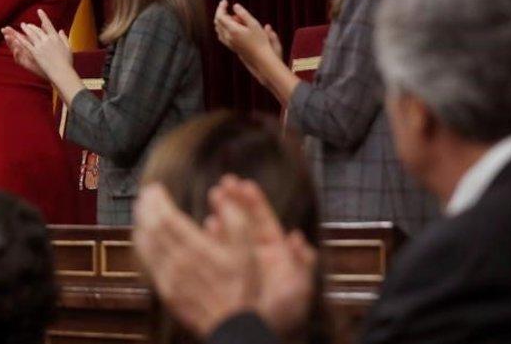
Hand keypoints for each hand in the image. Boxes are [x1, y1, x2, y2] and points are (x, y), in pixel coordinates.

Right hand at [1, 26, 46, 78]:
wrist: (55, 71)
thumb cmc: (51, 58)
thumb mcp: (47, 43)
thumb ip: (43, 33)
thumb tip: (44, 23)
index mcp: (29, 46)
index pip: (19, 38)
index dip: (12, 32)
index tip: (6, 27)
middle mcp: (25, 52)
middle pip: (14, 43)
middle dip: (8, 36)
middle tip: (3, 30)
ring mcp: (25, 59)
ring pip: (15, 50)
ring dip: (11, 44)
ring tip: (7, 37)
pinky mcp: (27, 65)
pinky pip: (19, 60)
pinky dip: (17, 55)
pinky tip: (16, 49)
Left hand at [17, 9, 73, 79]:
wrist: (62, 71)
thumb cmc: (67, 62)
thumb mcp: (68, 48)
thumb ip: (64, 38)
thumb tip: (61, 30)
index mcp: (56, 37)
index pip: (48, 24)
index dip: (43, 17)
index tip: (39, 11)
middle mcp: (47, 40)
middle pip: (38, 30)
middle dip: (32, 26)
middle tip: (28, 24)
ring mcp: (40, 46)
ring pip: (31, 35)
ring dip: (26, 29)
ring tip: (22, 26)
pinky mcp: (35, 53)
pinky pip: (26, 44)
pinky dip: (21, 39)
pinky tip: (16, 36)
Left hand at [132, 183, 256, 337]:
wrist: (231, 327)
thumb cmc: (241, 288)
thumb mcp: (248, 251)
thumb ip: (236, 221)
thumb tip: (221, 197)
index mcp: (197, 248)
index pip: (166, 217)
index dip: (157, 200)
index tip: (155, 188)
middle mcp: (178, 261)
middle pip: (152, 227)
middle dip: (146, 207)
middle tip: (145, 194)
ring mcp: (168, 276)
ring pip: (145, 243)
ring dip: (140, 222)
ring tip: (140, 209)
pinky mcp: (164, 289)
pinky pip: (146, 261)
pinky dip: (141, 244)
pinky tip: (142, 236)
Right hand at [208, 177, 316, 335]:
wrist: (259, 331)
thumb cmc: (284, 314)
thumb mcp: (299, 287)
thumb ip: (302, 262)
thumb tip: (298, 237)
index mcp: (274, 252)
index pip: (262, 220)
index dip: (253, 201)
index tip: (243, 183)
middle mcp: (256, 253)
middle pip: (243, 220)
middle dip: (234, 200)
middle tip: (223, 183)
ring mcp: (239, 261)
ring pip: (229, 230)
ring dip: (222, 212)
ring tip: (213, 195)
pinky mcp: (225, 270)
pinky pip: (217, 248)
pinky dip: (212, 235)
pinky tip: (208, 224)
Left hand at [214, 0, 277, 74]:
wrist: (261, 58)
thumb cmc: (260, 40)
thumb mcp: (254, 24)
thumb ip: (243, 14)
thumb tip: (235, 6)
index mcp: (232, 30)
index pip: (220, 16)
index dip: (221, 7)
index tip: (225, 1)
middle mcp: (227, 36)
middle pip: (217, 21)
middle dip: (223, 13)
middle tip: (235, 11)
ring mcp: (228, 42)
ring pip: (218, 28)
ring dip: (224, 20)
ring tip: (238, 20)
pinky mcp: (230, 46)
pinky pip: (221, 35)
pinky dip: (224, 28)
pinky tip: (233, 27)